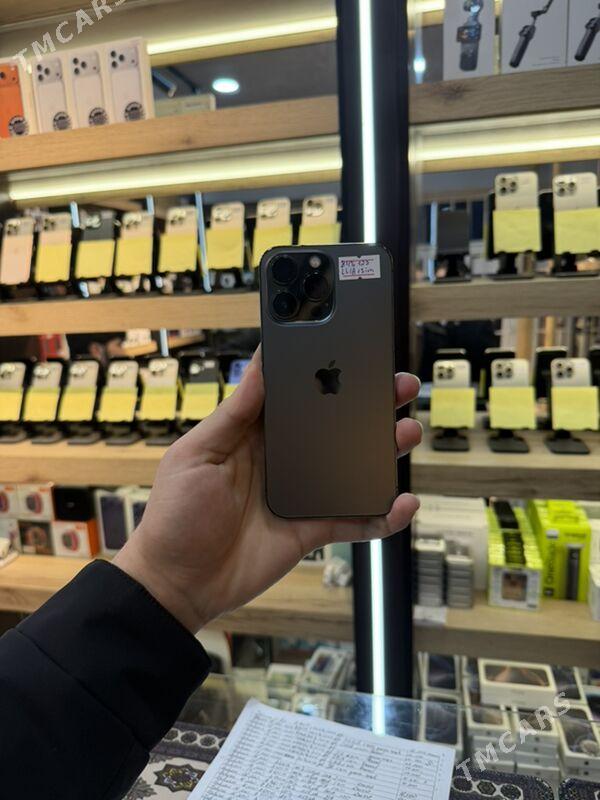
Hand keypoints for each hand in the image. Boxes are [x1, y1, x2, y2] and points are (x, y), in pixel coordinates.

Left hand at [114, 349, 421, 632]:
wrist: (176, 582)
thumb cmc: (176, 513)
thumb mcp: (197, 454)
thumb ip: (235, 413)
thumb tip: (261, 363)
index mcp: (254, 434)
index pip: (299, 397)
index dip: (328, 376)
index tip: (356, 355)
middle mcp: (283, 459)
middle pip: (335, 427)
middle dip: (369, 406)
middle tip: (400, 387)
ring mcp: (301, 495)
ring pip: (352, 468)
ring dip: (383, 451)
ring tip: (407, 433)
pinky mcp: (311, 530)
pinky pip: (355, 520)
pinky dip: (382, 515)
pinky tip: (404, 503)